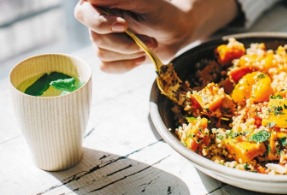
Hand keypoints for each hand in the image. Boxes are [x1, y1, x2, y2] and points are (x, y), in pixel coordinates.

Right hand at [74, 0, 238, 72]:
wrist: (175, 33)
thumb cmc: (161, 12)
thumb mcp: (145, 2)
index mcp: (101, 4)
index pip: (84, 14)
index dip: (101, 23)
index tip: (125, 26)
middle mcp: (97, 21)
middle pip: (97, 38)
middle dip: (126, 43)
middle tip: (150, 40)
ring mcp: (103, 40)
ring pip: (103, 54)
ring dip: (130, 53)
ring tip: (149, 45)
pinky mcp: (110, 57)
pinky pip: (107, 67)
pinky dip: (127, 65)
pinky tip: (141, 58)